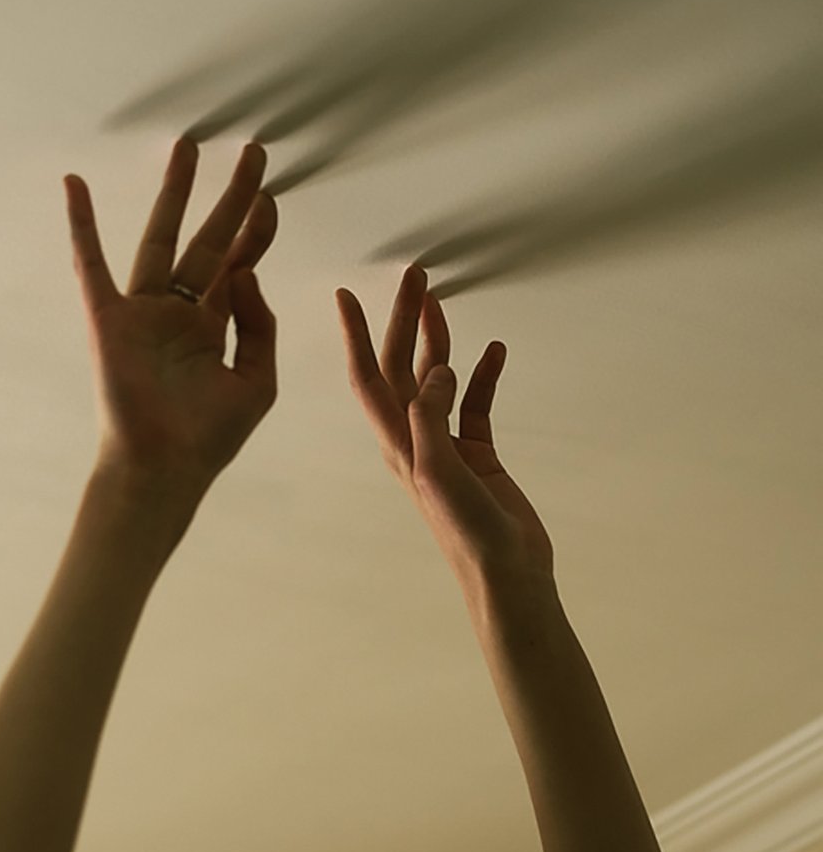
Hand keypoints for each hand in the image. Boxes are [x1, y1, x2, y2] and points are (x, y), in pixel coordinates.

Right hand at [65, 136, 278, 499]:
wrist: (164, 470)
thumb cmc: (207, 438)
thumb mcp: (256, 381)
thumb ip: (260, 326)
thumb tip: (248, 272)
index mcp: (213, 325)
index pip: (239, 263)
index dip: (256, 230)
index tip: (271, 197)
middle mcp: (179, 310)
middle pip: (209, 238)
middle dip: (232, 196)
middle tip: (253, 152)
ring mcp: (143, 310)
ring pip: (161, 237)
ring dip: (175, 192)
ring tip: (188, 146)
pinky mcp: (110, 318)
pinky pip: (92, 263)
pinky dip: (82, 224)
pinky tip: (76, 185)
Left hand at [336, 267, 555, 579]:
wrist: (506, 573)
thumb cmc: (465, 531)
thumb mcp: (437, 470)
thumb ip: (431, 416)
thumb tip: (437, 369)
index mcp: (396, 441)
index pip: (366, 377)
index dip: (355, 335)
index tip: (344, 296)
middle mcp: (414, 436)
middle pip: (402, 366)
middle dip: (403, 320)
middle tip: (413, 278)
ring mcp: (445, 443)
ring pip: (437, 377)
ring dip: (438, 339)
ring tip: (439, 300)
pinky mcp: (477, 452)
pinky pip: (477, 402)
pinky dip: (484, 374)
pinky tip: (495, 350)